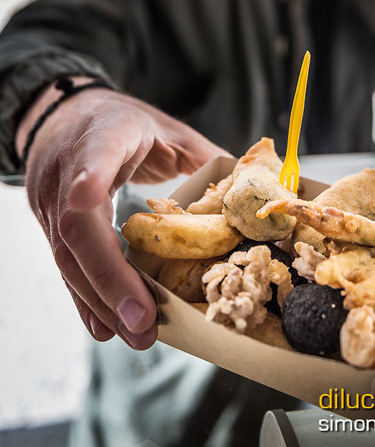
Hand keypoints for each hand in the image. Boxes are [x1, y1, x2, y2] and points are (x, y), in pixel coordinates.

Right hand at [19, 82, 230, 349]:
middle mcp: (68, 166)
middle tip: (142, 319)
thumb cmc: (124, 123)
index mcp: (106, 132)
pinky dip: (88, 298)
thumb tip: (252, 195)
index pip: (94, 151)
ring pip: (67, 254)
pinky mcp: (48, 221)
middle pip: (78, 224)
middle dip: (110, 276)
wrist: (67, 115)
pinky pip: (66, 265)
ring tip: (136, 333)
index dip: (91, 174)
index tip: (87, 197)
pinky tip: (106, 327)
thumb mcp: (169, 131)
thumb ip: (206, 159)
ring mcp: (52, 196)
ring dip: (101, 300)